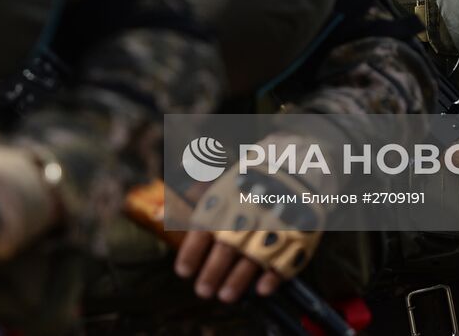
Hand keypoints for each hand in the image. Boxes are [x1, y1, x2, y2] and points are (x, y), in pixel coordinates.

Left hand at [174, 166, 321, 301]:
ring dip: (238, 279)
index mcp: (228, 197)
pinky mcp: (299, 234)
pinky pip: (286, 258)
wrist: (299, 162)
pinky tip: (261, 290)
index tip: (183, 271)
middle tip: (203, 291)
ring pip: (253, 257)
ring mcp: (275, 224)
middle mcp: (249, 212)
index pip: (203, 228)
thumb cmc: (253, 177)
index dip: (191, 252)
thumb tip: (159, 213)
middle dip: (212, 271)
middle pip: (226, 247)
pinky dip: (273, 277)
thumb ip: (193, 199)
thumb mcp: (223, 181)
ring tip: (225, 296)